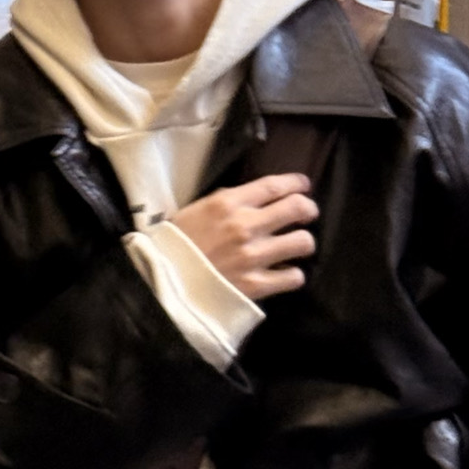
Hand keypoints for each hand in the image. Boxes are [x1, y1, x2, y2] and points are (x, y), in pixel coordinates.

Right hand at [170, 173, 318, 301]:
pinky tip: (284, 273)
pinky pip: (293, 277)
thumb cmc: (174, 245)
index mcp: (227, 204)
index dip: (296, 183)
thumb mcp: (194, 211)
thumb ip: (224, 202)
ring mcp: (253, 256)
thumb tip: (250, 198)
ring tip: (295, 246)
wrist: (160, 283)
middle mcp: (245, 226)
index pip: (274, 186)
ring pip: (302, 242)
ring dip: (302, 243)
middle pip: (297, 208)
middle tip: (306, 214)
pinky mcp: (256, 285)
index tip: (303, 185)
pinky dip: (292, 275)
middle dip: (308, 209)